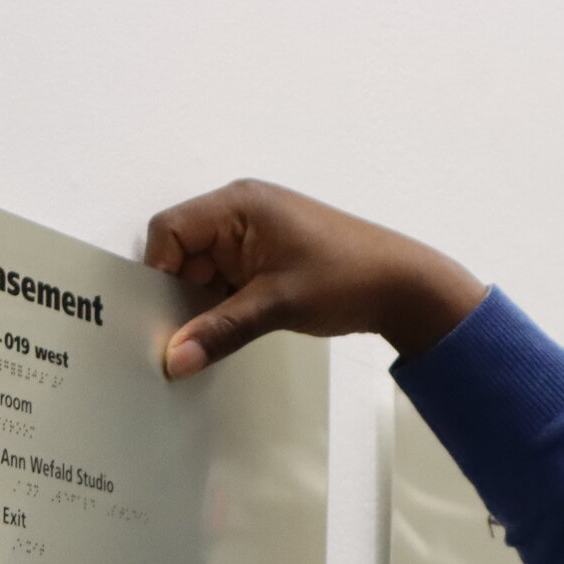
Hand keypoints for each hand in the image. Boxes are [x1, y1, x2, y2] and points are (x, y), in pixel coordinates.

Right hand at [144, 180, 486, 376]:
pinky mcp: (266, 262)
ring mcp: (253, 239)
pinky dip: (221, 307)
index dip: (159, 272)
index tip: (162, 316)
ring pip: (202, 272)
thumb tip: (174, 359)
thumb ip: (220, 331)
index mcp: (238, 204)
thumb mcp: (276, 305)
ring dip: (202, 305)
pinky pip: (225, 283)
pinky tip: (225, 333)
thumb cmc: (348, 276)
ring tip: (209, 337)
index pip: (170, 230)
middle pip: (182, 253)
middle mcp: (241, 213)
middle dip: (180, 294)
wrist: (404, 286)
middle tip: (182, 335)